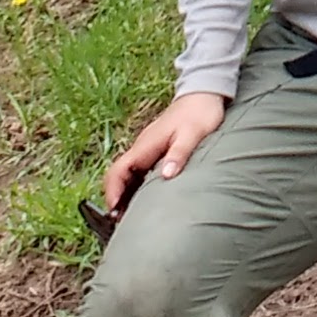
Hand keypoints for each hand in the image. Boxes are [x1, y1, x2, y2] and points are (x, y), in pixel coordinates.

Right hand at [99, 91, 226, 212]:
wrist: (204, 93)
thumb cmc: (200, 113)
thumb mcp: (192, 134)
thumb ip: (179, 154)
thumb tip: (166, 176)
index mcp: (145, 146)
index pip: (118, 171)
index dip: (113, 192)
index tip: (114, 212)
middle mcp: (142, 148)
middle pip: (119, 176)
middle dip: (116, 199)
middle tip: (122, 223)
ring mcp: (148, 149)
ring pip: (128, 175)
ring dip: (126, 194)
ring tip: (131, 218)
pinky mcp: (156, 150)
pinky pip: (139, 172)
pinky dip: (136, 187)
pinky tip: (146, 200)